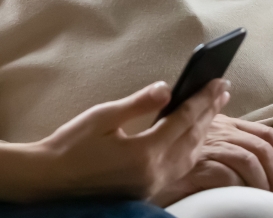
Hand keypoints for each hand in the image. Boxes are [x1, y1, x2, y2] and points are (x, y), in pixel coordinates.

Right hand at [34, 79, 228, 200]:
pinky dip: (190, 149)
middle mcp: (154, 173)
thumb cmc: (70, 146)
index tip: (218, 81)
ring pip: (190, 157)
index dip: (203, 99)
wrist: (49, 180)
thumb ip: (138, 104)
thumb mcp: (103, 116)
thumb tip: (167, 88)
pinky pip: (179, 169)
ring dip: (204, 131)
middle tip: (222, 90)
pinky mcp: (145, 191)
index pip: (184, 121)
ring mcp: (151, 186)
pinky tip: (191, 138)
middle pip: (193, 139)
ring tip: (212, 110)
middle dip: (210, 112)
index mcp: (144, 153)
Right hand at [151, 115, 272, 205]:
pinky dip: (241, 186)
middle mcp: (215, 130)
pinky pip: (226, 173)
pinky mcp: (193, 164)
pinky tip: (246, 197)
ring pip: (247, 157)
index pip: (266, 132)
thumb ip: (255, 150)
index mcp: (223, 125)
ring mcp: (203, 146)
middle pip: (261, 145)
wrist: (150, 178)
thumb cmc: (186, 168)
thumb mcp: (225, 154)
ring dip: (265, 181)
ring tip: (269, 197)